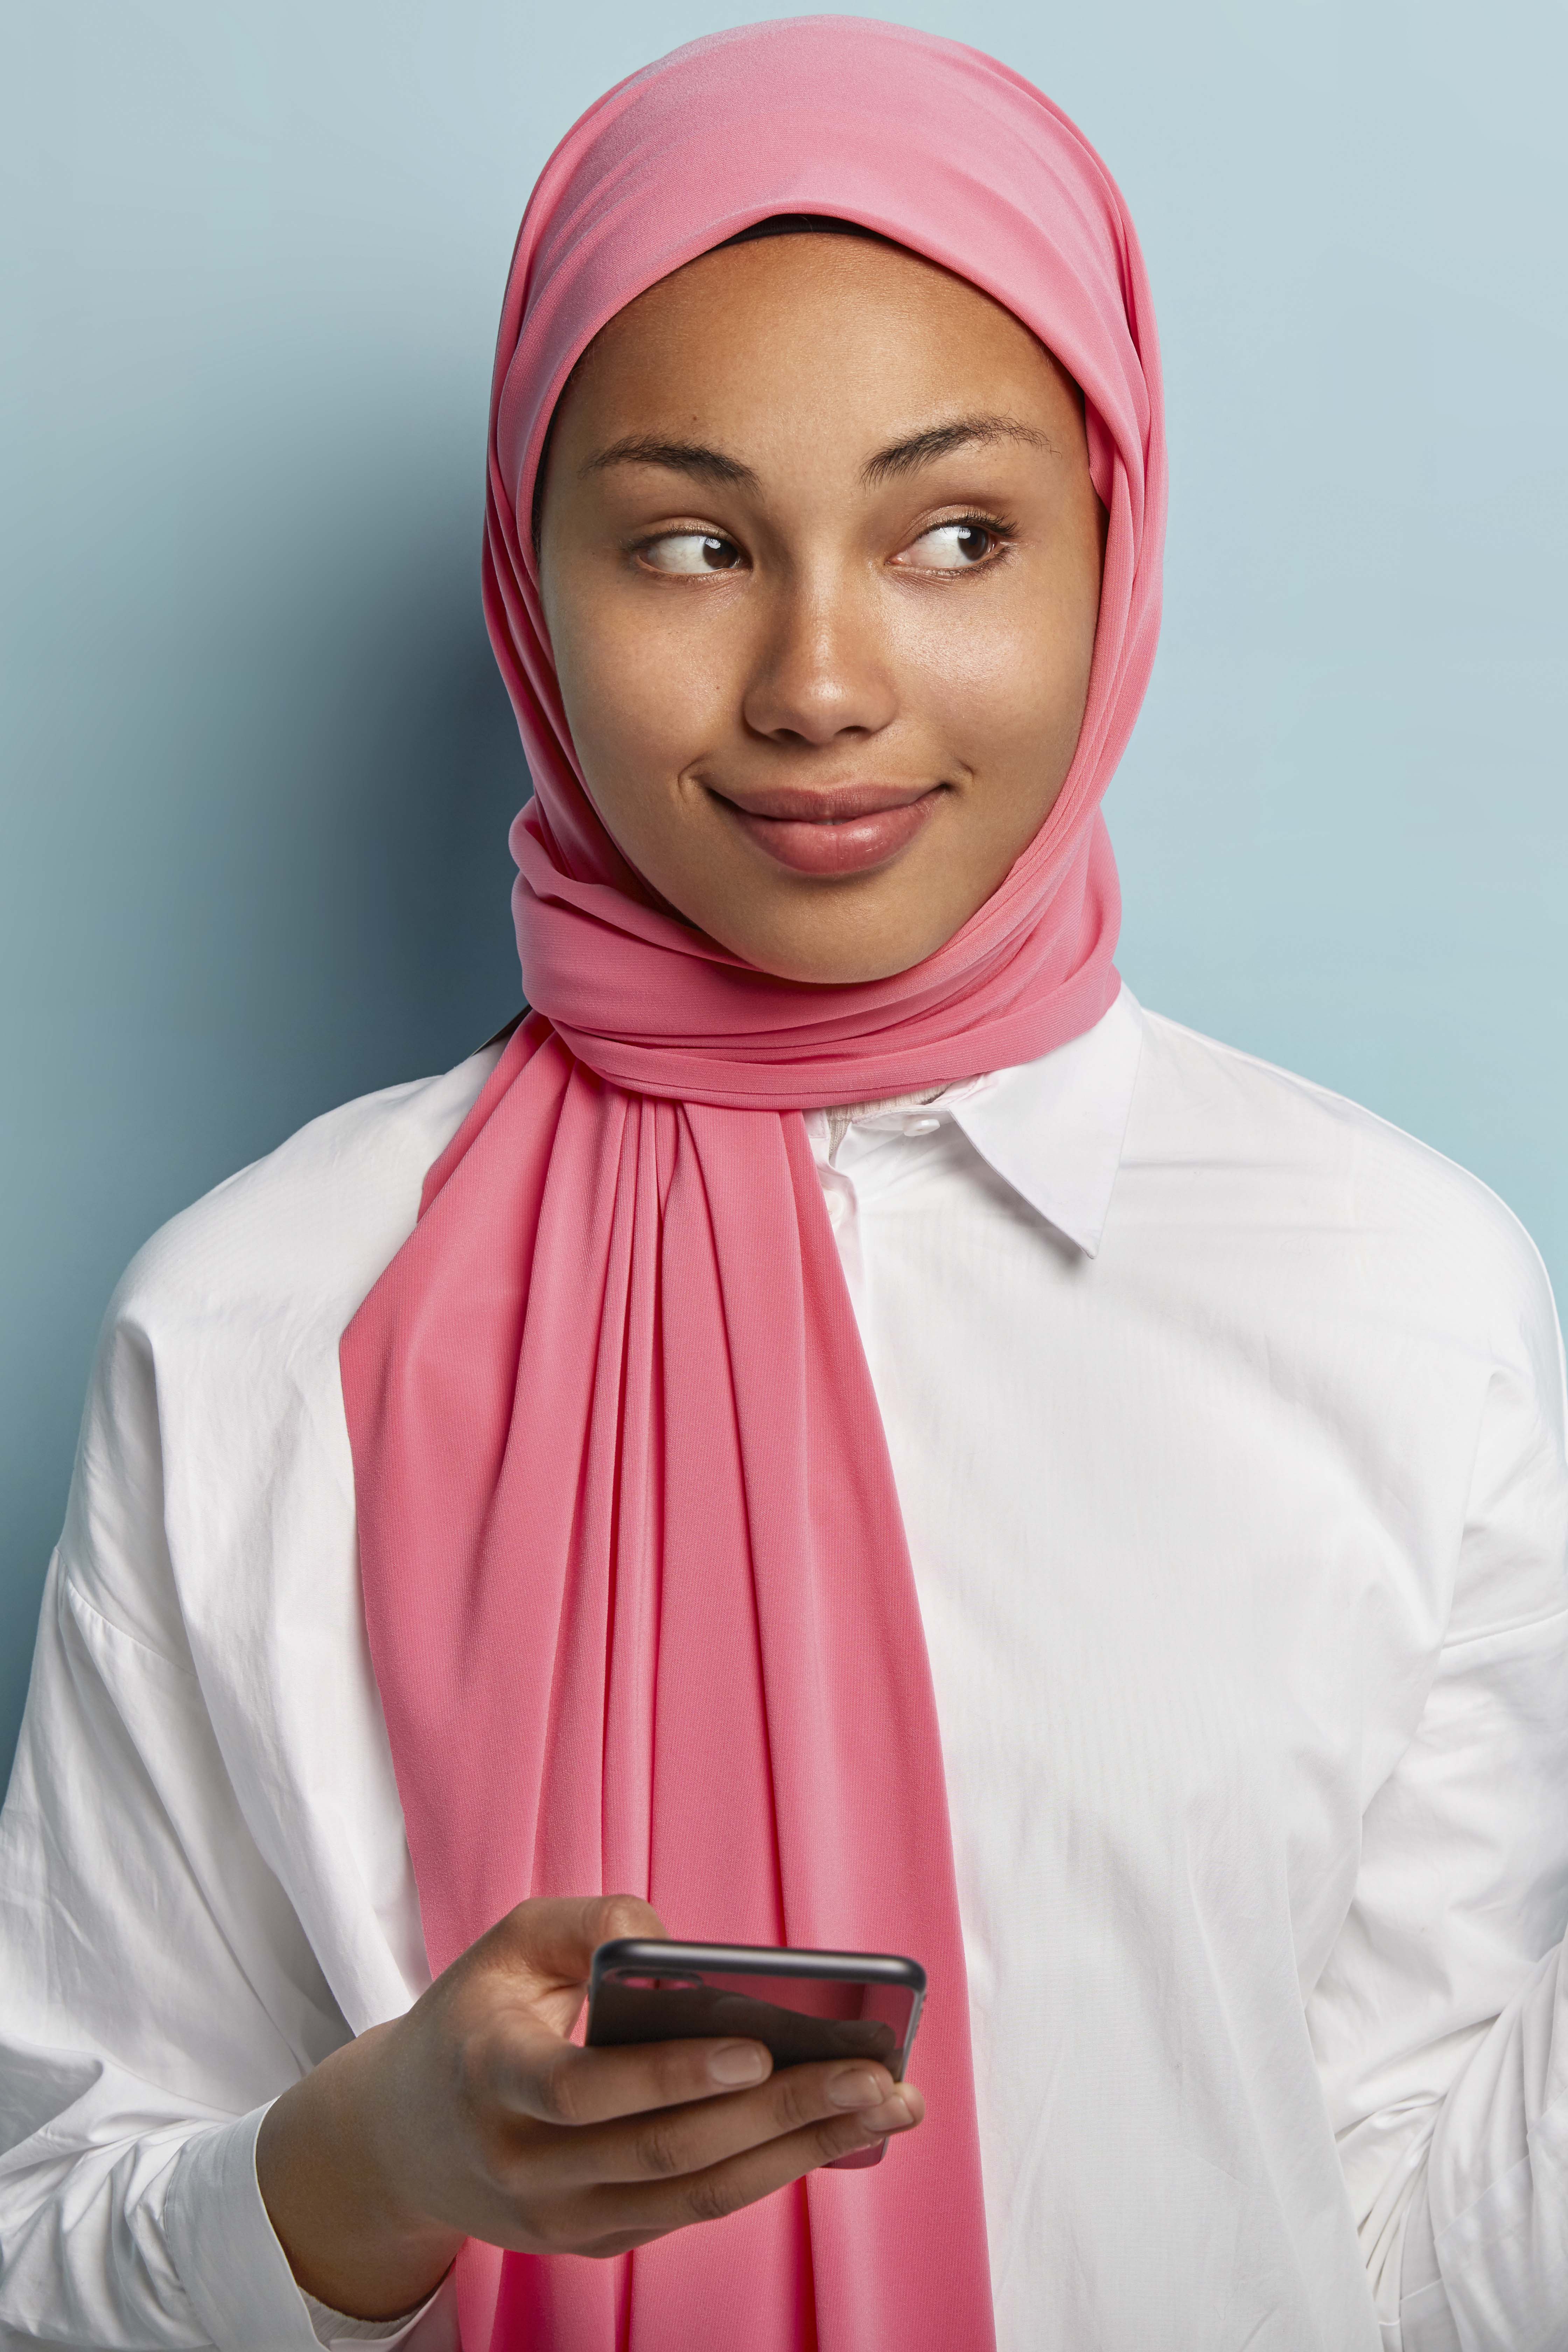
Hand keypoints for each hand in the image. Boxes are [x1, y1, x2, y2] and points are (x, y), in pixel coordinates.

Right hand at [256, 1894, 922, 2318]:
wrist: (403, 2140)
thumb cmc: (475, 2017)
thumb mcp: (508, 1943)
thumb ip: (587, 1921)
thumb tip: (678, 1941)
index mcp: (491, 2076)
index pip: (584, 2091)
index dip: (671, 2074)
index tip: (756, 2048)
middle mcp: (525, 2165)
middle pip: (666, 2151)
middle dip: (783, 2113)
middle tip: (875, 2075)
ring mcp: (563, 2219)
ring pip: (696, 2195)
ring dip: (802, 2152)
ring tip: (887, 2105)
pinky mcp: (597, 2241)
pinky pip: (694, 2210)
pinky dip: (772, 2172)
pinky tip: (837, 2133)